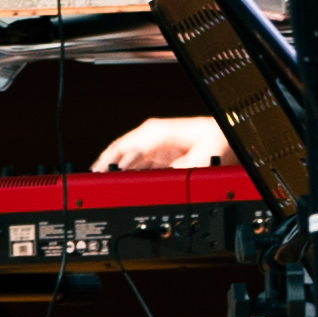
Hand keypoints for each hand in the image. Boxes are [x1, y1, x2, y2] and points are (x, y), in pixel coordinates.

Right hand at [96, 115, 234, 172]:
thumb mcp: (200, 159)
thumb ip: (176, 172)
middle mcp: (151, 135)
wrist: (225, 136)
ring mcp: (152, 142)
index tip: (104, 179)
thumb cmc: (215, 140)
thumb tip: (158, 184)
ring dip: (110, 167)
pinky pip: (131, 159)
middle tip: (92, 182)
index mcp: (156, 133)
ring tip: (98, 182)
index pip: (125, 149)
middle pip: (118, 150)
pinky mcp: (156, 150)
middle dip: (103, 165)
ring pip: (121, 154)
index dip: (113, 165)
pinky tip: (117, 178)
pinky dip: (122, 168)